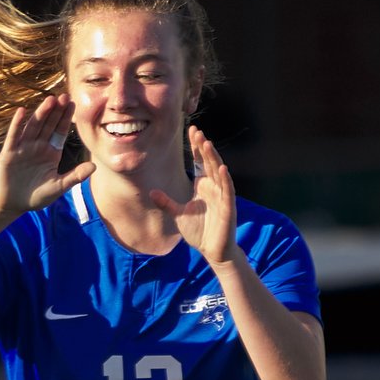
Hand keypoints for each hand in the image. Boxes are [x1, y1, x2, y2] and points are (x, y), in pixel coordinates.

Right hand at [0, 95, 92, 220]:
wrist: (11, 204)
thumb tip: (94, 166)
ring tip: (50, 100)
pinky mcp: (9, 153)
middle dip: (56, 111)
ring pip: (33, 127)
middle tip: (65, 95)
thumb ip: (75, 176)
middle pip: (48, 125)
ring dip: (41, 113)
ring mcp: (23, 148)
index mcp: (51, 152)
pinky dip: (17, 124)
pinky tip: (22, 112)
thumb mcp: (58, 187)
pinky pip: (14, 136)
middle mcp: (38, 146)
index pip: (60, 131)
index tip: (73, 103)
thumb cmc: (35, 196)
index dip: (66, 118)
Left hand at [147, 127, 241, 267]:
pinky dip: (224, 179)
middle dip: (203, 147)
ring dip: (213, 158)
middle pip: (208, 162)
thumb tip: (151, 191)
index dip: (196, 147)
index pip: (199, 162)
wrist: (211, 248)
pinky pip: (227, 190)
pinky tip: (222, 168)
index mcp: (202, 186)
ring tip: (207, 144)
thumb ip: (166, 202)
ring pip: (218, 172)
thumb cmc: (198, 230)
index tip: (191, 131)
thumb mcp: (177, 214)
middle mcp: (213, 187)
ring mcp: (221, 195)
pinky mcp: (228, 206)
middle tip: (196, 131)